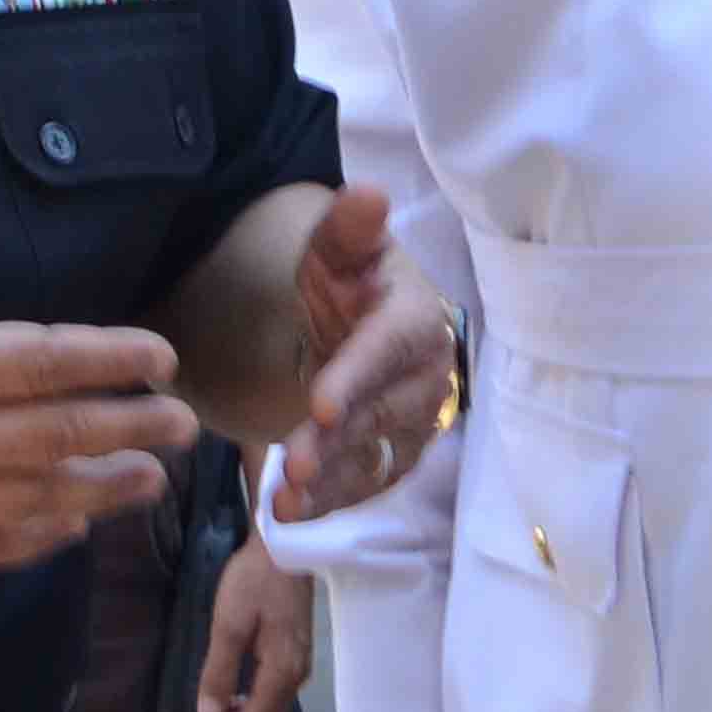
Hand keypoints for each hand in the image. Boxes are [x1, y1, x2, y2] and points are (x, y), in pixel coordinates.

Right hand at [0, 139, 198, 578]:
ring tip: (152, 479)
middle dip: (132, 425)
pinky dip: (33, 538)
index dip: (109, 358)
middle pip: (58, 432)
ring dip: (101, 488)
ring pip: (34, 497)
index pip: (40, 359)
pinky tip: (64, 531)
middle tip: (188, 424)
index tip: (159, 356)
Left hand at [179, 539, 313, 711]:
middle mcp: (297, 678)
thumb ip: (219, 670)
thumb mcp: (229, 622)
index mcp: (281, 673)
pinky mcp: (295, 655)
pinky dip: (249, 707)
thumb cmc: (255, 580)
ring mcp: (299, 667)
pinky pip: (273, 697)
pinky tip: (229, 697)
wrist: (287, 545)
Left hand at [266, 183, 455, 523]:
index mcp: (414, 317)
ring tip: (285, 504)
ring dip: (333, 484)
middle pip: (381, 412)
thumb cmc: (348, 279)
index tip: (319, 407)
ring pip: (377, 457)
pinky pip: (368, 484)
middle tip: (293, 467)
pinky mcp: (397, 454)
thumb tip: (367, 194)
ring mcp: (415, 421)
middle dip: (337, 442)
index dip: (357, 379)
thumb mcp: (338, 248)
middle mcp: (427, 375)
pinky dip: (332, 503)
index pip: (388, 350)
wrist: (359, 318)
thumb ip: (348, 228)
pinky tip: (291, 518)